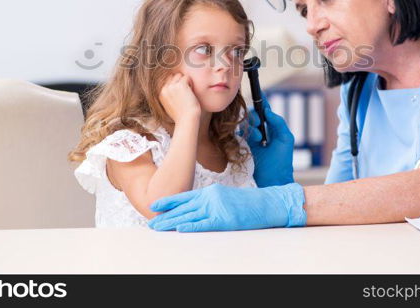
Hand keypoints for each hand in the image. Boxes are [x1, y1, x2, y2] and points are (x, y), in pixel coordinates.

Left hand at [148, 183, 305, 231]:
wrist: (269, 203)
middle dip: (165, 216)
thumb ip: (211, 202)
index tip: (154, 206)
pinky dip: (191, 226)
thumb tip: (197, 210)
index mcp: (210, 191)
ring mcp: (217, 207)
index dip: (168, 202)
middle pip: (183, 208)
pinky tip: (180, 229)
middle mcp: (211, 197)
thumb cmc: (249, 203)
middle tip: (150, 223)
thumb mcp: (226, 197)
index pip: (185, 197)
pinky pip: (204, 224)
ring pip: (188, 216)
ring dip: (171, 223)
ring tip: (157, 228)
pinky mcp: (224, 219)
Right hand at [159, 73, 200, 123]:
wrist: (186, 120)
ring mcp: (172, 86)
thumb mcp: (169, 106)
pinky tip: (191, 92)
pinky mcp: (181, 85)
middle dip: (180, 81)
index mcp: (161, 94)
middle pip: (172, 76)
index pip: (167, 81)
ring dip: (185, 81)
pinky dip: (191, 83)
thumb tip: (173, 87)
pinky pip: (187, 77)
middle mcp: (165, 89)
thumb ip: (169, 97)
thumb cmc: (181, 115)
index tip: (181, 94)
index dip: (175, 85)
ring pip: (179, 75)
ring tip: (188, 92)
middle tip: (185, 93)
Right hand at [244, 95, 294, 186]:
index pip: (266, 111)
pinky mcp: (245, 145)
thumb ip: (278, 122)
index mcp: (273, 128)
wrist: (273, 179)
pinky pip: (240, 133)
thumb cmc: (283, 160)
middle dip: (255, 115)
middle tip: (259, 123)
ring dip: (252, 126)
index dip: (262, 101)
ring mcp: (253, 138)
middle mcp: (262, 131)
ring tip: (259, 138)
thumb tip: (268, 110)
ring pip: (246, 122)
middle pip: (253, 114)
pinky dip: (246, 133)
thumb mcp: (286, 138)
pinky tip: (254, 140)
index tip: (260, 92)